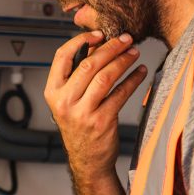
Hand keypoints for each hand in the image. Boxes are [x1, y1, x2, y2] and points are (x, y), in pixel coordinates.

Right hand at [45, 31, 147, 176]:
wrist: (87, 160)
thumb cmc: (79, 126)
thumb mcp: (69, 101)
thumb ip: (77, 76)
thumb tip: (97, 45)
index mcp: (53, 92)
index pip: (62, 57)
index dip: (81, 41)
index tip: (99, 34)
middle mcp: (64, 102)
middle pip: (89, 64)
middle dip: (110, 47)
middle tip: (126, 39)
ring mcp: (83, 113)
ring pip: (106, 77)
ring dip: (123, 61)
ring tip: (134, 52)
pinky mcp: (102, 121)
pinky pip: (120, 94)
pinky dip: (133, 80)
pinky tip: (140, 72)